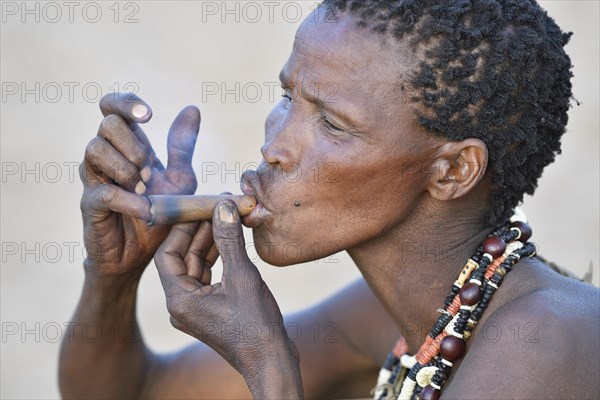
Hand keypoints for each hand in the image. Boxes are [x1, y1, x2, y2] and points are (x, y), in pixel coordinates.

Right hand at [80, 92, 199, 279]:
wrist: (143, 254)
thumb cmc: (159, 212)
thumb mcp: (179, 179)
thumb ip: (182, 146)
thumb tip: (192, 108)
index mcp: (126, 145)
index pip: (112, 107)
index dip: (126, 103)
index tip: (149, 116)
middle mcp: (106, 157)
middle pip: (107, 124)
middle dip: (135, 145)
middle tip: (150, 172)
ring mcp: (95, 180)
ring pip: (95, 149)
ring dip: (127, 167)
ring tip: (144, 188)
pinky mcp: (91, 205)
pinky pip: (104, 192)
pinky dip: (130, 200)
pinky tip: (147, 209)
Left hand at [154, 201, 302, 397]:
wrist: (271, 360)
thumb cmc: (255, 324)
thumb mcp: (242, 276)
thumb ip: (229, 240)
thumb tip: (223, 207)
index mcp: (179, 300)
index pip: (167, 254)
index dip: (181, 228)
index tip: (197, 208)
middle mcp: (181, 304)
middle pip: (181, 258)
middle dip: (198, 231)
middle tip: (216, 207)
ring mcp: (195, 308)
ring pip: (196, 266)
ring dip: (210, 242)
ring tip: (226, 218)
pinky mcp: (210, 309)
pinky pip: (208, 276)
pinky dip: (218, 257)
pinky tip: (230, 240)